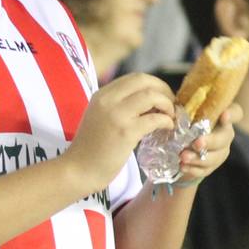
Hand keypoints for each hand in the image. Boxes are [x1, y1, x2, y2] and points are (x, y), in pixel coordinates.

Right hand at [67, 73, 174, 193]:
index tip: (163, 97)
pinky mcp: (126, 132)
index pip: (135, 77)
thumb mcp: (101, 117)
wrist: (78, 170)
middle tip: (171, 104)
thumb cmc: (91, 148)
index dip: (155, 84)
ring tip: (170, 116)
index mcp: (102, 94)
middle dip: (164, 90)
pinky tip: (167, 128)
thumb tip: (150, 102)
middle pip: (144, 81)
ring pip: (151, 96)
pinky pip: (155, 119)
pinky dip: (166, 121)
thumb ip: (119, 106)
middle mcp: (108, 99)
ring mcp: (117, 115)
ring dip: (167, 104)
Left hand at [174, 103, 241, 185]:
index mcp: (221, 116)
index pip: (235, 112)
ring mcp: (220, 152)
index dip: (232, 114)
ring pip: (215, 156)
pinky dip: (193, 169)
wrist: (180, 145)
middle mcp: (225, 134)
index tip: (224, 114)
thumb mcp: (184, 112)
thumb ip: (184, 109)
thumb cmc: (185, 121)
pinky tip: (182, 166)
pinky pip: (205, 169)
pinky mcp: (211, 166)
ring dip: (198, 158)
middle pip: (225, 138)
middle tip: (196, 143)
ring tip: (183, 156)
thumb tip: (173, 109)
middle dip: (211, 141)